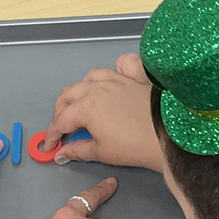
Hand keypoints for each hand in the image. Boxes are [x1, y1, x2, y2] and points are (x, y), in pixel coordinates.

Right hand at [42, 53, 164, 172]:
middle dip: (61, 111)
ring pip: (90, 77)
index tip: (50, 146)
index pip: (60, 120)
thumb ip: (77, 150)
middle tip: (62, 128)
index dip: (52, 135)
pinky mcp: (134, 78)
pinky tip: (114, 81)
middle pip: (69, 94)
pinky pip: (121, 65)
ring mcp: (117, 80)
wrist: (168, 135)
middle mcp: (97, 88)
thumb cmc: (135, 146)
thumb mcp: (102, 152)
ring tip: (82, 104)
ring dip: (81, 90)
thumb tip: (61, 153)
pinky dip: (115, 70)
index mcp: (86, 107)